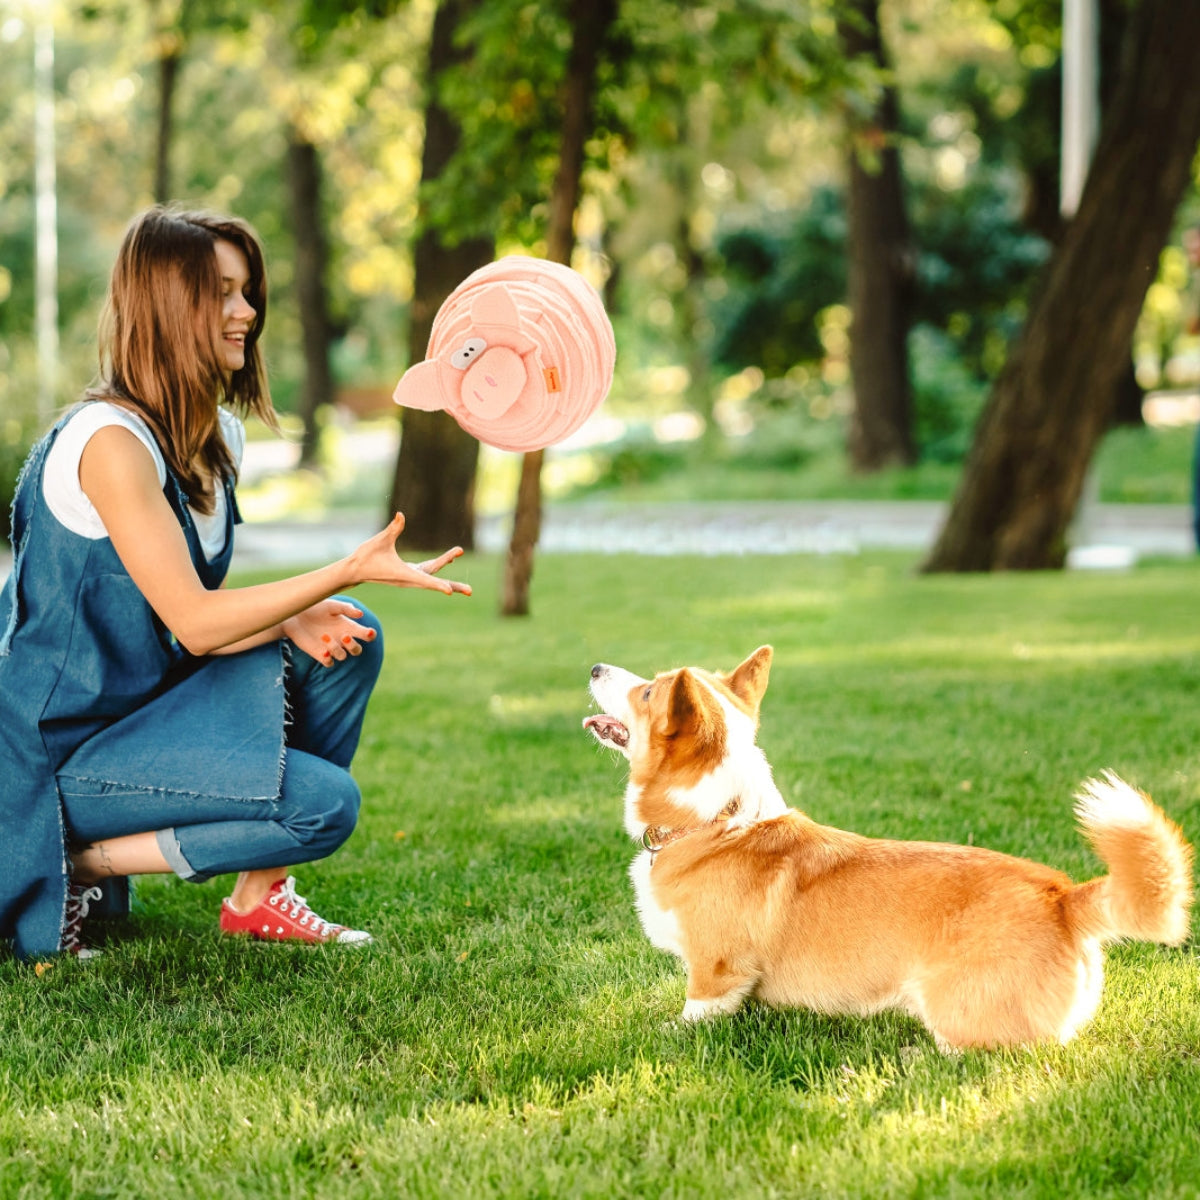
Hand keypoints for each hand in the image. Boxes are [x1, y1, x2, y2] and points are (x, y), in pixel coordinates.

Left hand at [282, 599, 377, 666]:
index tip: (369, 632)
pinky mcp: (319, 654)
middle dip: (353, 645)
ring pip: (342, 656)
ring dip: (336, 648)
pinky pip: (329, 663)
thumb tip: (360, 614)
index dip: (370, 635)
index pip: (365, 635)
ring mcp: (331, 648)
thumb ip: (346, 609)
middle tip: (345, 635)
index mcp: (349, 627)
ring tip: (324, 636)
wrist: (295, 615)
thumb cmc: (315, 607)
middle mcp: (342, 639)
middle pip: (356, 650)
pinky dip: (328, 660)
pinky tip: (324, 652)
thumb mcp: (331, 605)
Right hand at [345, 513, 472, 595]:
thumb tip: (401, 515)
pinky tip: (448, 559)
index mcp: (404, 574)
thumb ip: (392, 528)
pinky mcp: (407, 574)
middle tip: (470, 591)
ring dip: (449, 578)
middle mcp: (409, 578)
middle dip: (453, 586)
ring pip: (433, 577)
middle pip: (435, 581)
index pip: (425, 580)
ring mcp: (409, 577)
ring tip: (466, 583)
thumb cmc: (365, 556)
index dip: (437, 585)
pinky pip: (427, 572)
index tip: (450, 592)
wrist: (354, 570)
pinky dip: (438, 567)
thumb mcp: (379, 541)